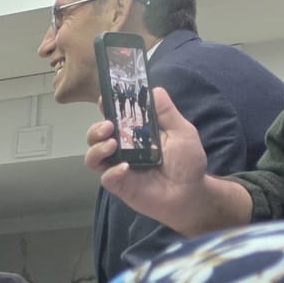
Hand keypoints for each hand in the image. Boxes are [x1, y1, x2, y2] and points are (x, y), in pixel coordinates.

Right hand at [84, 87, 222, 236]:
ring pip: (93, 156)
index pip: (115, 117)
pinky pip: (106, 177)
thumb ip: (167, 113)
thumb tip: (154, 90)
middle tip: (108, 127)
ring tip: (111, 145)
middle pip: (96, 136)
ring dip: (97, 148)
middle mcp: (123, 148)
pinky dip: (112, 171)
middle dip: (96, 129)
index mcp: (136, 132)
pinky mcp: (120, 185)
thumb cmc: (187, 162)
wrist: (190, 193)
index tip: (105, 99)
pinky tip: (124, 168)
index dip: (107, 107)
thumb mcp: (182, 132)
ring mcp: (118, 167)